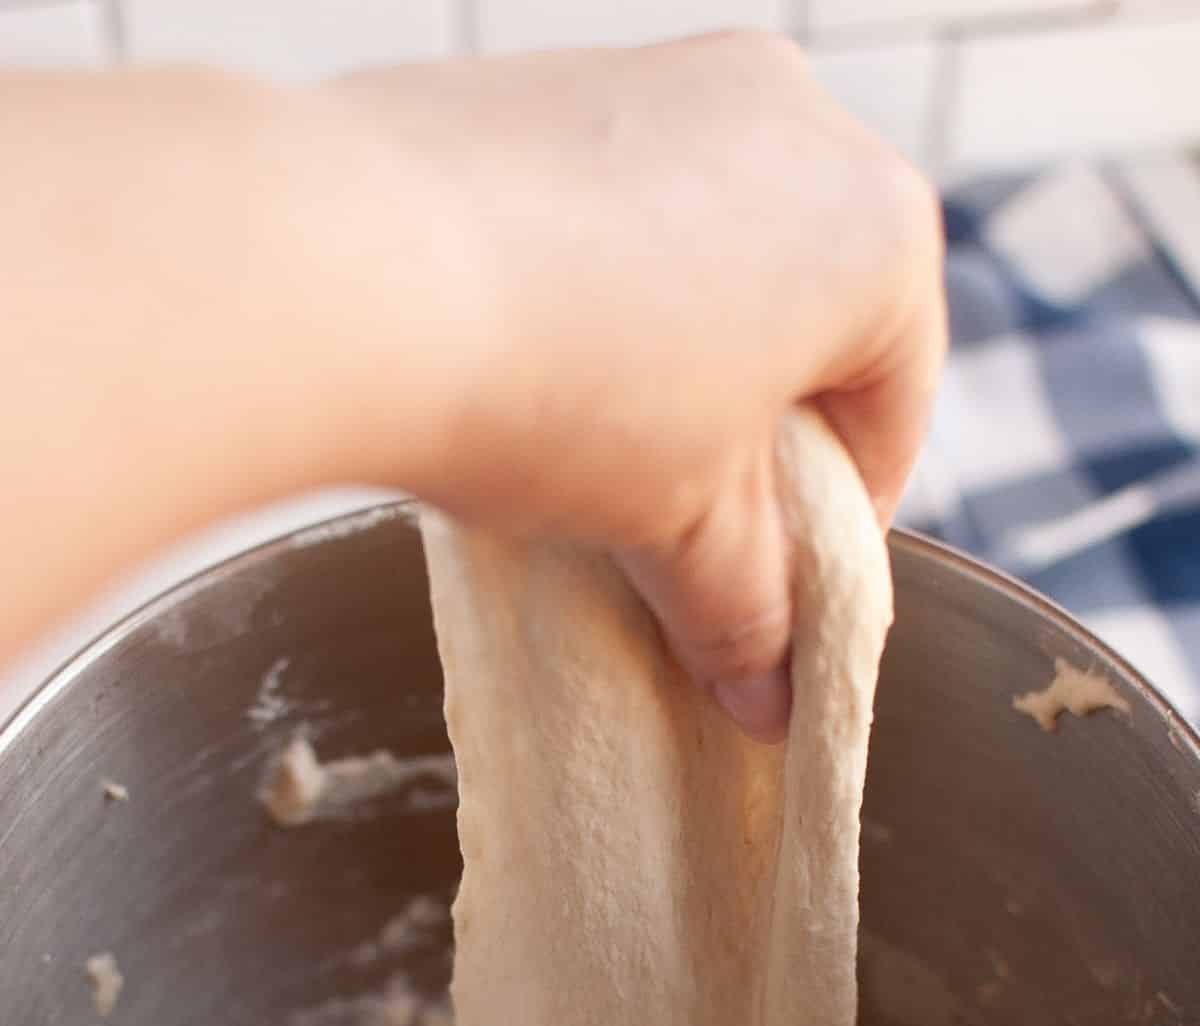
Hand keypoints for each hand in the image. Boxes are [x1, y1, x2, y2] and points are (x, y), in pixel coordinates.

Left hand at [332, 34, 945, 735]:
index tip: (785, 592)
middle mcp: (798, 121)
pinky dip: (606, 293)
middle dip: (761, 440)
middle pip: (811, 325)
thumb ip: (745, 610)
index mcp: (876, 233)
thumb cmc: (558, 387)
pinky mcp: (565, 78)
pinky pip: (624, 206)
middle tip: (693, 532)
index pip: (893, 413)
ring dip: (682, 366)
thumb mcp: (679, 530)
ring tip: (600, 456)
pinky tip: (537, 366)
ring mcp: (676, 78)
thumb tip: (767, 694)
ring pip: (717, 259)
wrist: (349, 266)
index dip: (842, 527)